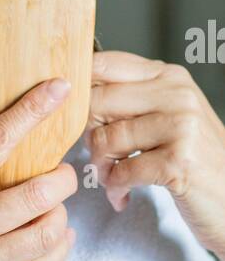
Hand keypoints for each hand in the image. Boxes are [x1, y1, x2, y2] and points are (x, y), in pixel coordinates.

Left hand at [85, 51, 224, 260]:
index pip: (104, 64)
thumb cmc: (192, 159)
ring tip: (111, 180)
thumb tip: (71, 95)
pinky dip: (116, 189)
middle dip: (86, 136)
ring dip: (101, 168)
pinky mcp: (179, 161)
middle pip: (97, 102)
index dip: (75, 88)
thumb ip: (128, 100)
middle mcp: (176, 94)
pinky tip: (123, 196)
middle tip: (97, 157)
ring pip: (106, 139)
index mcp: (169, 76)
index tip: (68, 113)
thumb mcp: (166, 116)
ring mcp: (180, 126)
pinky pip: (122, 172)